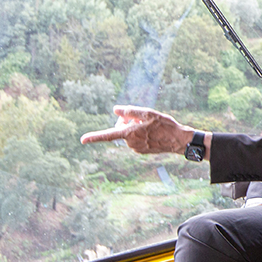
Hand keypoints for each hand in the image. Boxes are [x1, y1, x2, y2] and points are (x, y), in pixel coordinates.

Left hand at [79, 105, 193, 154]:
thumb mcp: (148, 113)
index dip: (94, 137)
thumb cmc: (165, 125)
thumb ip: (129, 111)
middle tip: (139, 117)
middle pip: (120, 130)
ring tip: (150, 126)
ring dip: (134, 128)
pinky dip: (140, 134)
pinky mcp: (142, 151)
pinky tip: (152, 132)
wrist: (178, 140)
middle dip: (125, 122)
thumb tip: (115, 110)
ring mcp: (136, 148)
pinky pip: (135, 139)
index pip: (108, 135)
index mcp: (130, 134)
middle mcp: (131, 143)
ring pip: (128, 134)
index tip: (82, 140)